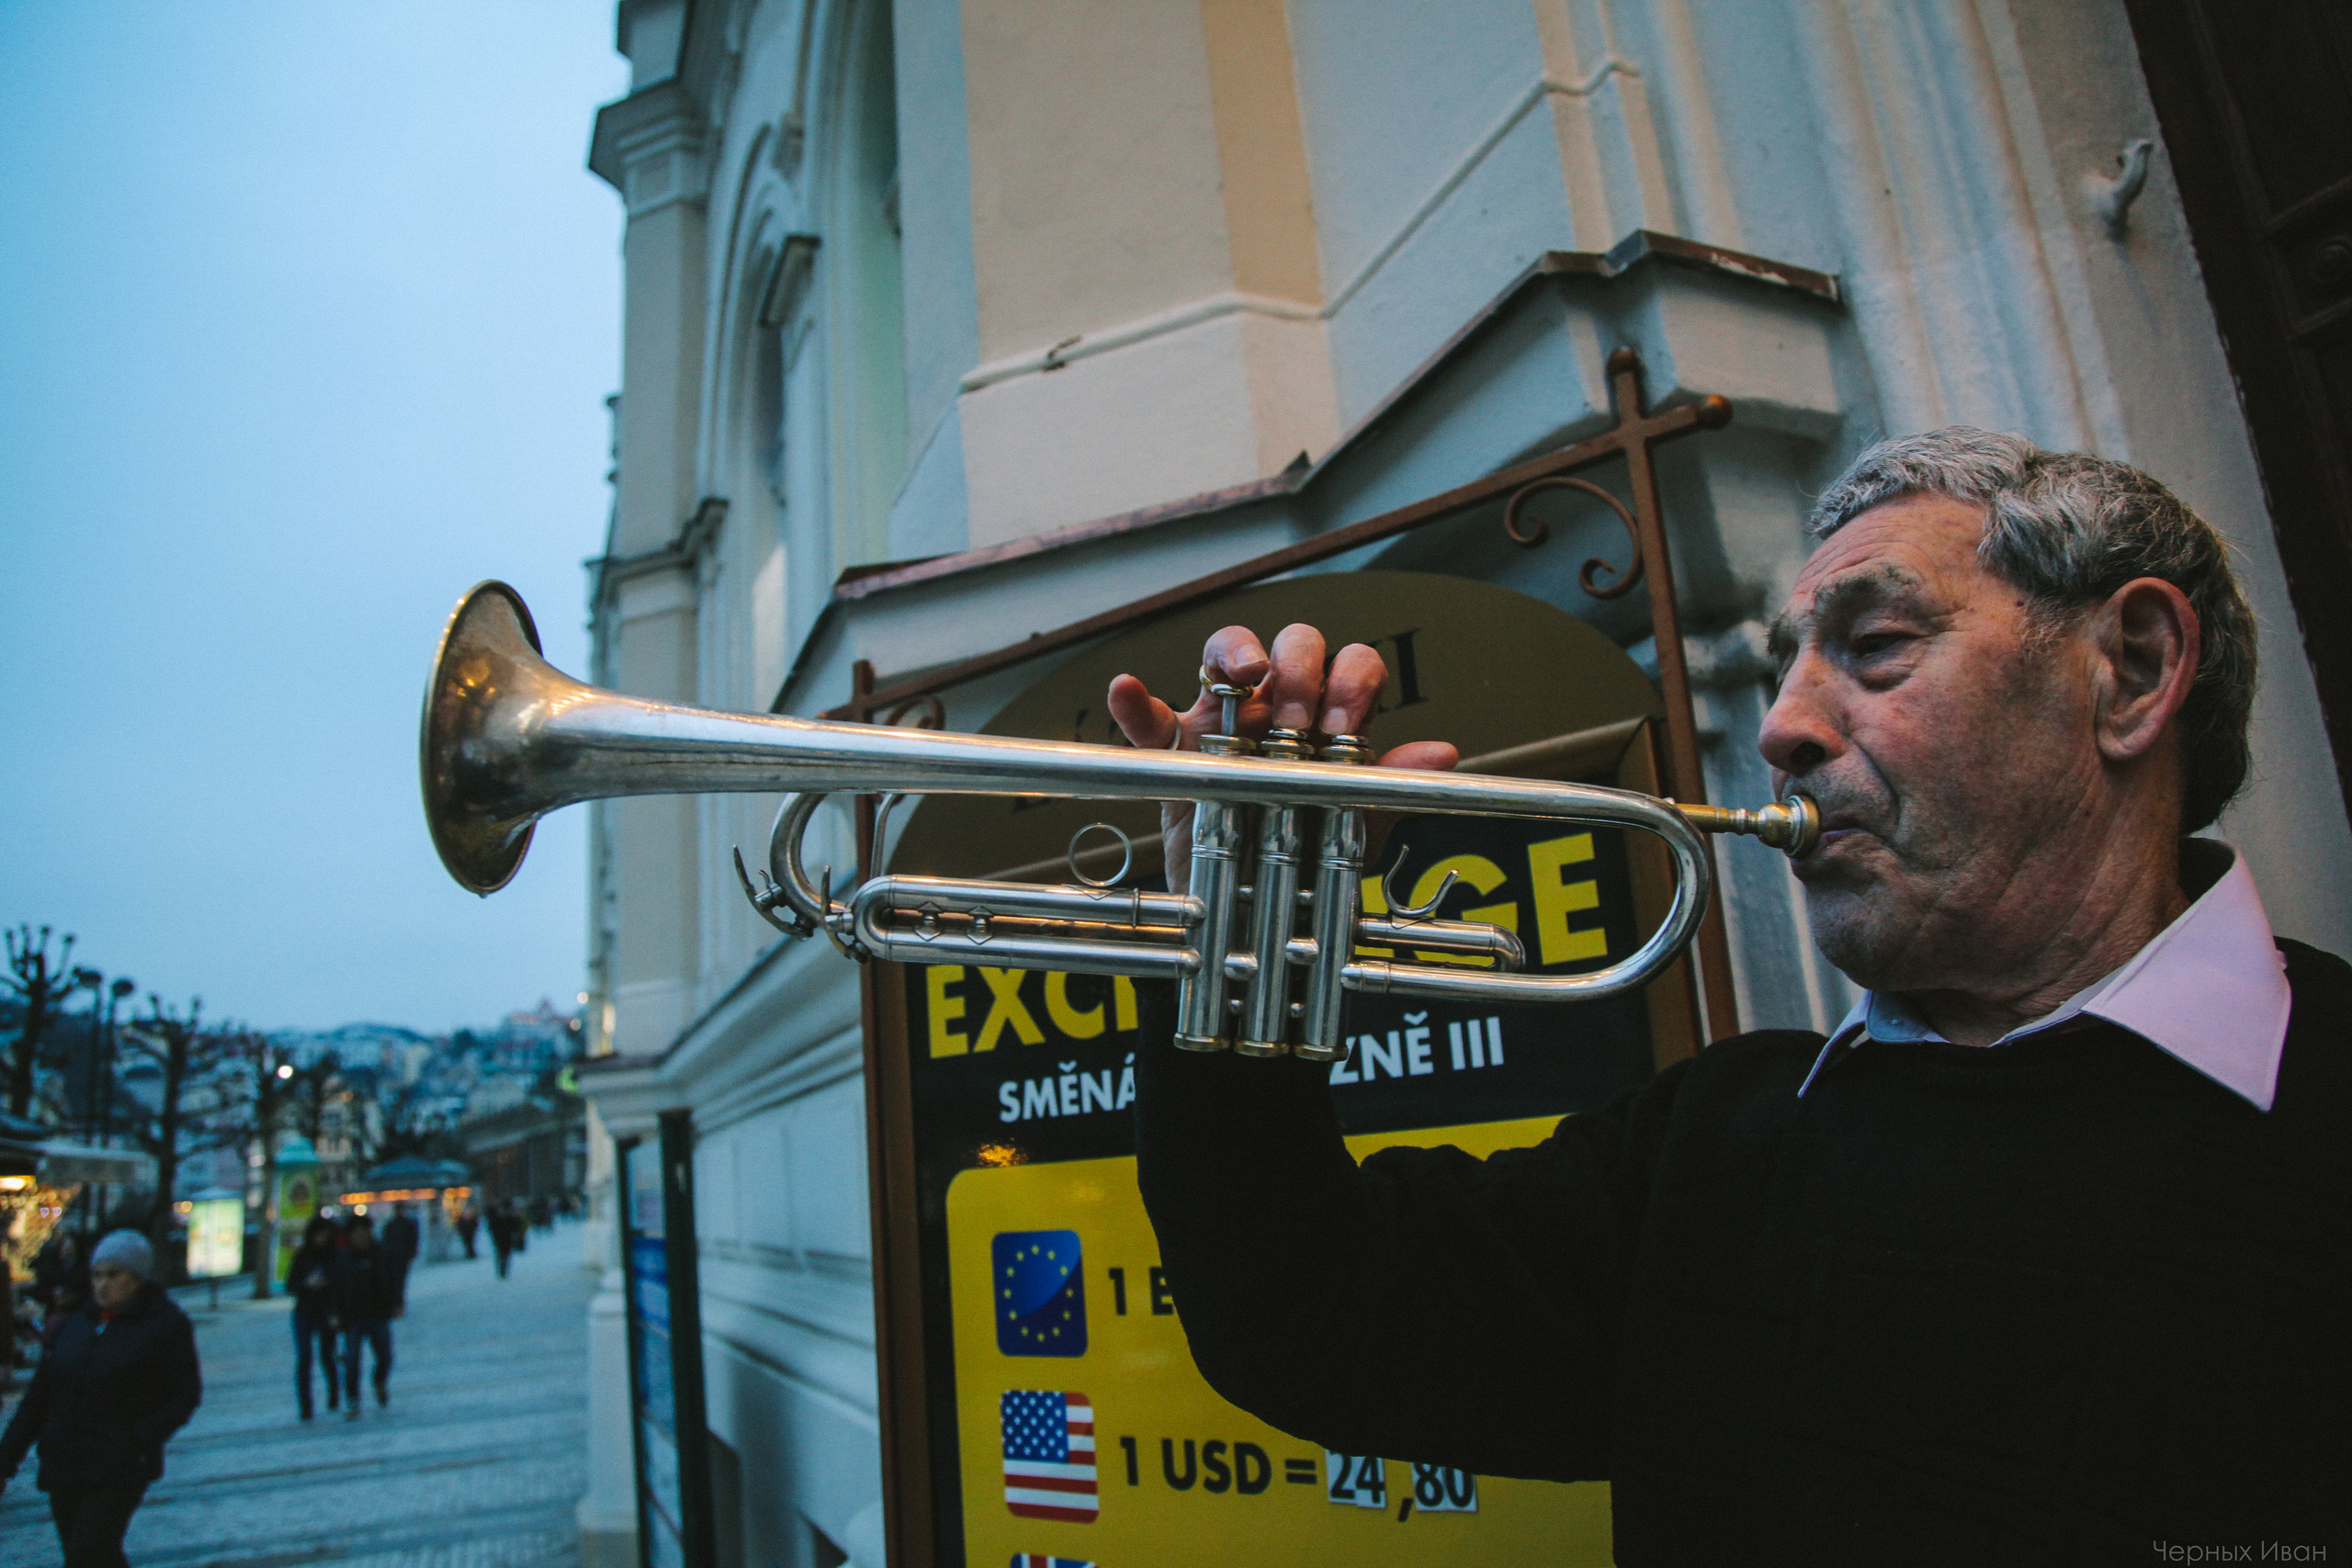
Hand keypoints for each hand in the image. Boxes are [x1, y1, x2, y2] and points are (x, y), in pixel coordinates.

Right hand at [1107, 622, 1457, 893]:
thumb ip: (1392, 785)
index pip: (1348, 666)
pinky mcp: (1173, 753)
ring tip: (1244, 675)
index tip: (1345, 724)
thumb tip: (1442, 752)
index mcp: (1328, 719)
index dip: (1350, 681)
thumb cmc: (1306, 860)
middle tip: (1302, 717)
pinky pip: (1147, 720)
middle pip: (1292, 643)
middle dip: (1302, 666)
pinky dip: (1134, 702)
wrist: (1254, 914)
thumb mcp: (1357, 828)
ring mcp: (1223, 723)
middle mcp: (1279, 708)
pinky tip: (1128, 690)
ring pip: (1225, 655)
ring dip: (1236, 651)